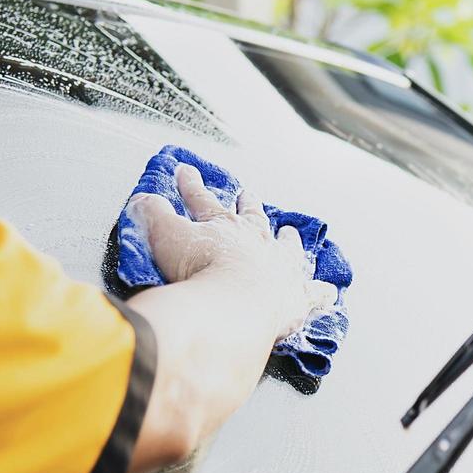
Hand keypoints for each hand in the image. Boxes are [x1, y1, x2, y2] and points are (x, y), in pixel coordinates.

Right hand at [127, 164, 336, 340]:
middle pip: (253, 217)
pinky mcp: (298, 297)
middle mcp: (257, 241)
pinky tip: (331, 292)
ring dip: (287, 241)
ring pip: (288, 249)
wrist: (236, 302)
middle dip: (249, 204)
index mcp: (225, 225)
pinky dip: (322, 293)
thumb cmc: (200, 269)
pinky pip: (314, 293)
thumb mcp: (166, 236)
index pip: (202, 199)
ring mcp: (281, 268)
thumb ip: (152, 215)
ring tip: (289, 233)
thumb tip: (142, 197)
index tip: (185, 170)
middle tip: (250, 193)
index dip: (191, 185)